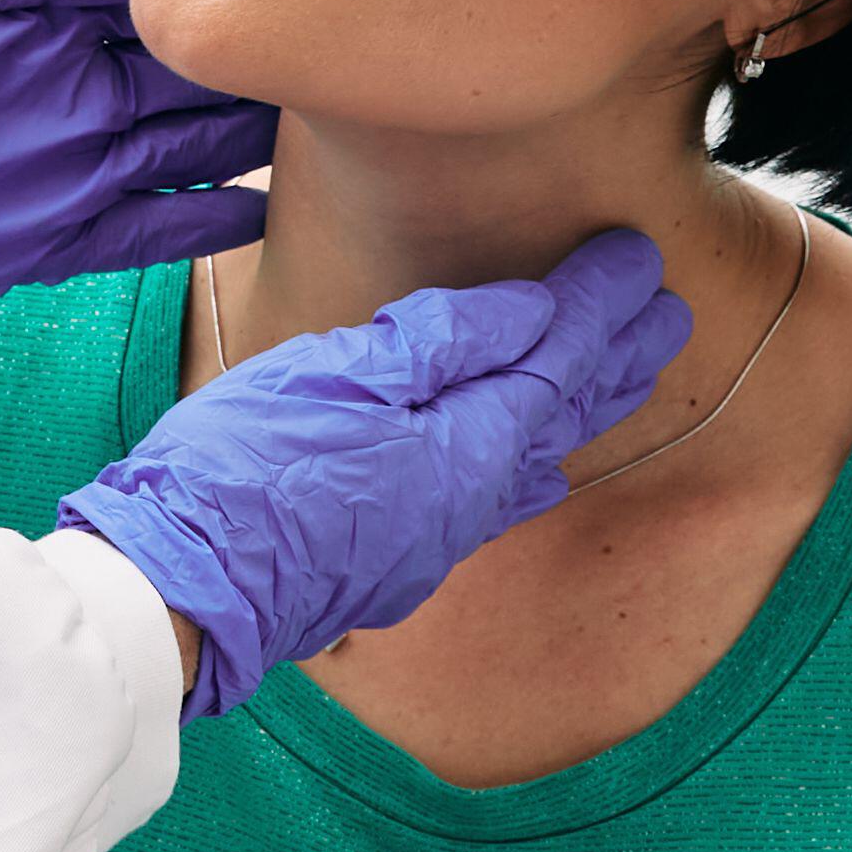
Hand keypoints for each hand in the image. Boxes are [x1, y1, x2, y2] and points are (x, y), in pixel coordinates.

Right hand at [56, 229, 685, 715]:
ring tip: (625, 373)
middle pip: (567, 417)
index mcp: (466, 445)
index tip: (639, 257)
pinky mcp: (401, 560)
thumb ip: (439, 342)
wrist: (184, 593)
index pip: (557, 359)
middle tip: (668, 311)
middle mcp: (473, 501)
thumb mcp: (337, 373)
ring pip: (540, 462)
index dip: (599, 303)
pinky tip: (535, 460)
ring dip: (588, 408)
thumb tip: (530, 313)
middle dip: (620, 357)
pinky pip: (501, 497)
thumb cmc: (242, 471)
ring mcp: (438, 539)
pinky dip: (538, 456)